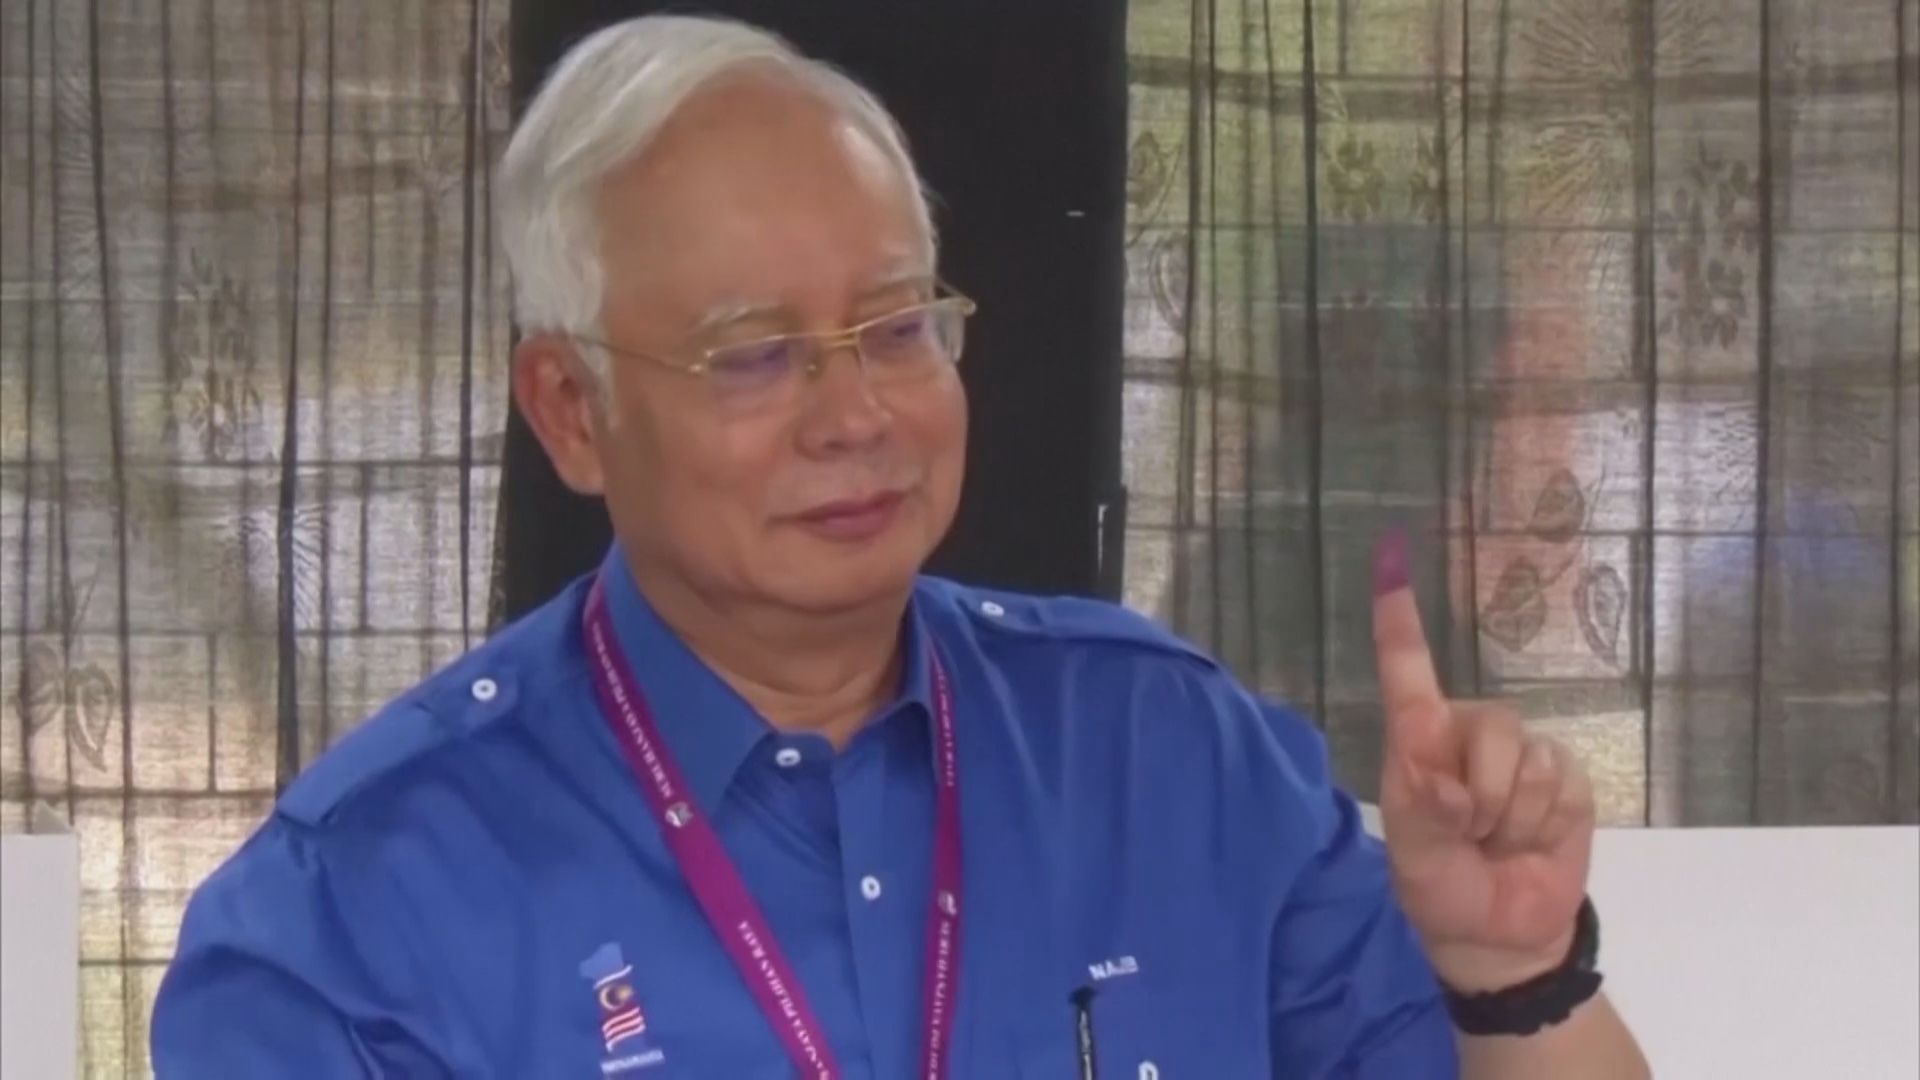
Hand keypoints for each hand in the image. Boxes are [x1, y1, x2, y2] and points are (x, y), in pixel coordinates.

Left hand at [1370, 533, 1595, 991]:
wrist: (1500, 933)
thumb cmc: (1440, 886)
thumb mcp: (1416, 859)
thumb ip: (1425, 814)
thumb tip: (1447, 785)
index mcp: (1417, 741)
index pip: (1408, 673)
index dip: (1401, 620)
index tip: (1390, 557)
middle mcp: (1468, 732)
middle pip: (1492, 726)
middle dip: (1483, 795)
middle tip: (1470, 836)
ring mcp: (1521, 751)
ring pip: (1528, 760)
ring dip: (1514, 817)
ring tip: (1499, 842)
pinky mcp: (1566, 777)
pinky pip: (1563, 785)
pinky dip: (1545, 824)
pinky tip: (1532, 840)